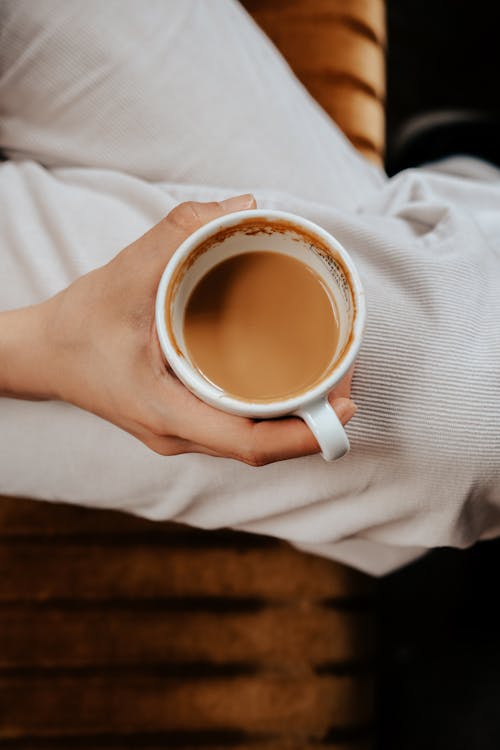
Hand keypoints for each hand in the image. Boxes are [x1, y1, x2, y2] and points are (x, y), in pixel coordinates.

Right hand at [0, 195, 356, 464]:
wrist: (44, 355)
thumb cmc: (79, 324)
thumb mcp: (125, 272)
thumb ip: (180, 232)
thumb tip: (243, 206)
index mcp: (167, 412)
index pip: (249, 445)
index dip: (304, 436)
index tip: (346, 409)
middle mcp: (179, 434)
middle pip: (262, 445)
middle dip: (314, 419)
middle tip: (348, 371)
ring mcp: (180, 434)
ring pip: (252, 440)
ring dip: (297, 416)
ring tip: (330, 374)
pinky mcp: (182, 423)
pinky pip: (238, 427)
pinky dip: (272, 410)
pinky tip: (290, 379)